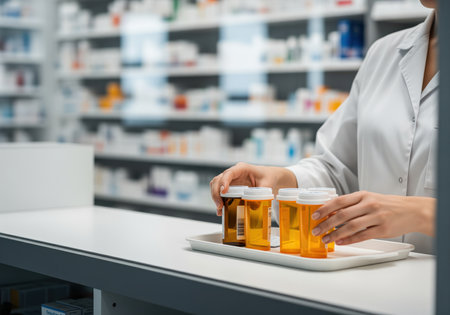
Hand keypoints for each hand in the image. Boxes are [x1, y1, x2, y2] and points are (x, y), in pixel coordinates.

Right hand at [209, 162, 296, 215]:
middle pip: (218, 180)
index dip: (224, 182)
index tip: (223, 191)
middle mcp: (233, 173)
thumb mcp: (267, 185)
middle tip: (220, 205)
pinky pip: (219, 192)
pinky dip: (219, 201)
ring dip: (215, 197)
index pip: (229, 173)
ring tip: (220, 209)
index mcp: (242, 169)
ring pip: (216, 185)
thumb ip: (261, 194)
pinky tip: (221, 210)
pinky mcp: (229, 187)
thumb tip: (253, 207)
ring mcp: (230, 180)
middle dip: (216, 193)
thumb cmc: (268, 177)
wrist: (269, 177)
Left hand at [311, 191, 435, 245]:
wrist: (412, 210)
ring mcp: (376, 217)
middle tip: (316, 230)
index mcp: (363, 195)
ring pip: (351, 226)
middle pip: (342, 215)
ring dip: (335, 234)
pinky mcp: (382, 229)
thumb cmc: (387, 204)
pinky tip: (341, 242)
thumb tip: (331, 211)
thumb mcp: (369, 198)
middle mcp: (369, 204)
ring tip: (326, 239)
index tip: (315, 215)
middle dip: (326, 224)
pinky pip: (362, 236)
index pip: (339, 201)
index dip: (325, 208)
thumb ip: (352, 204)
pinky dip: (350, 240)